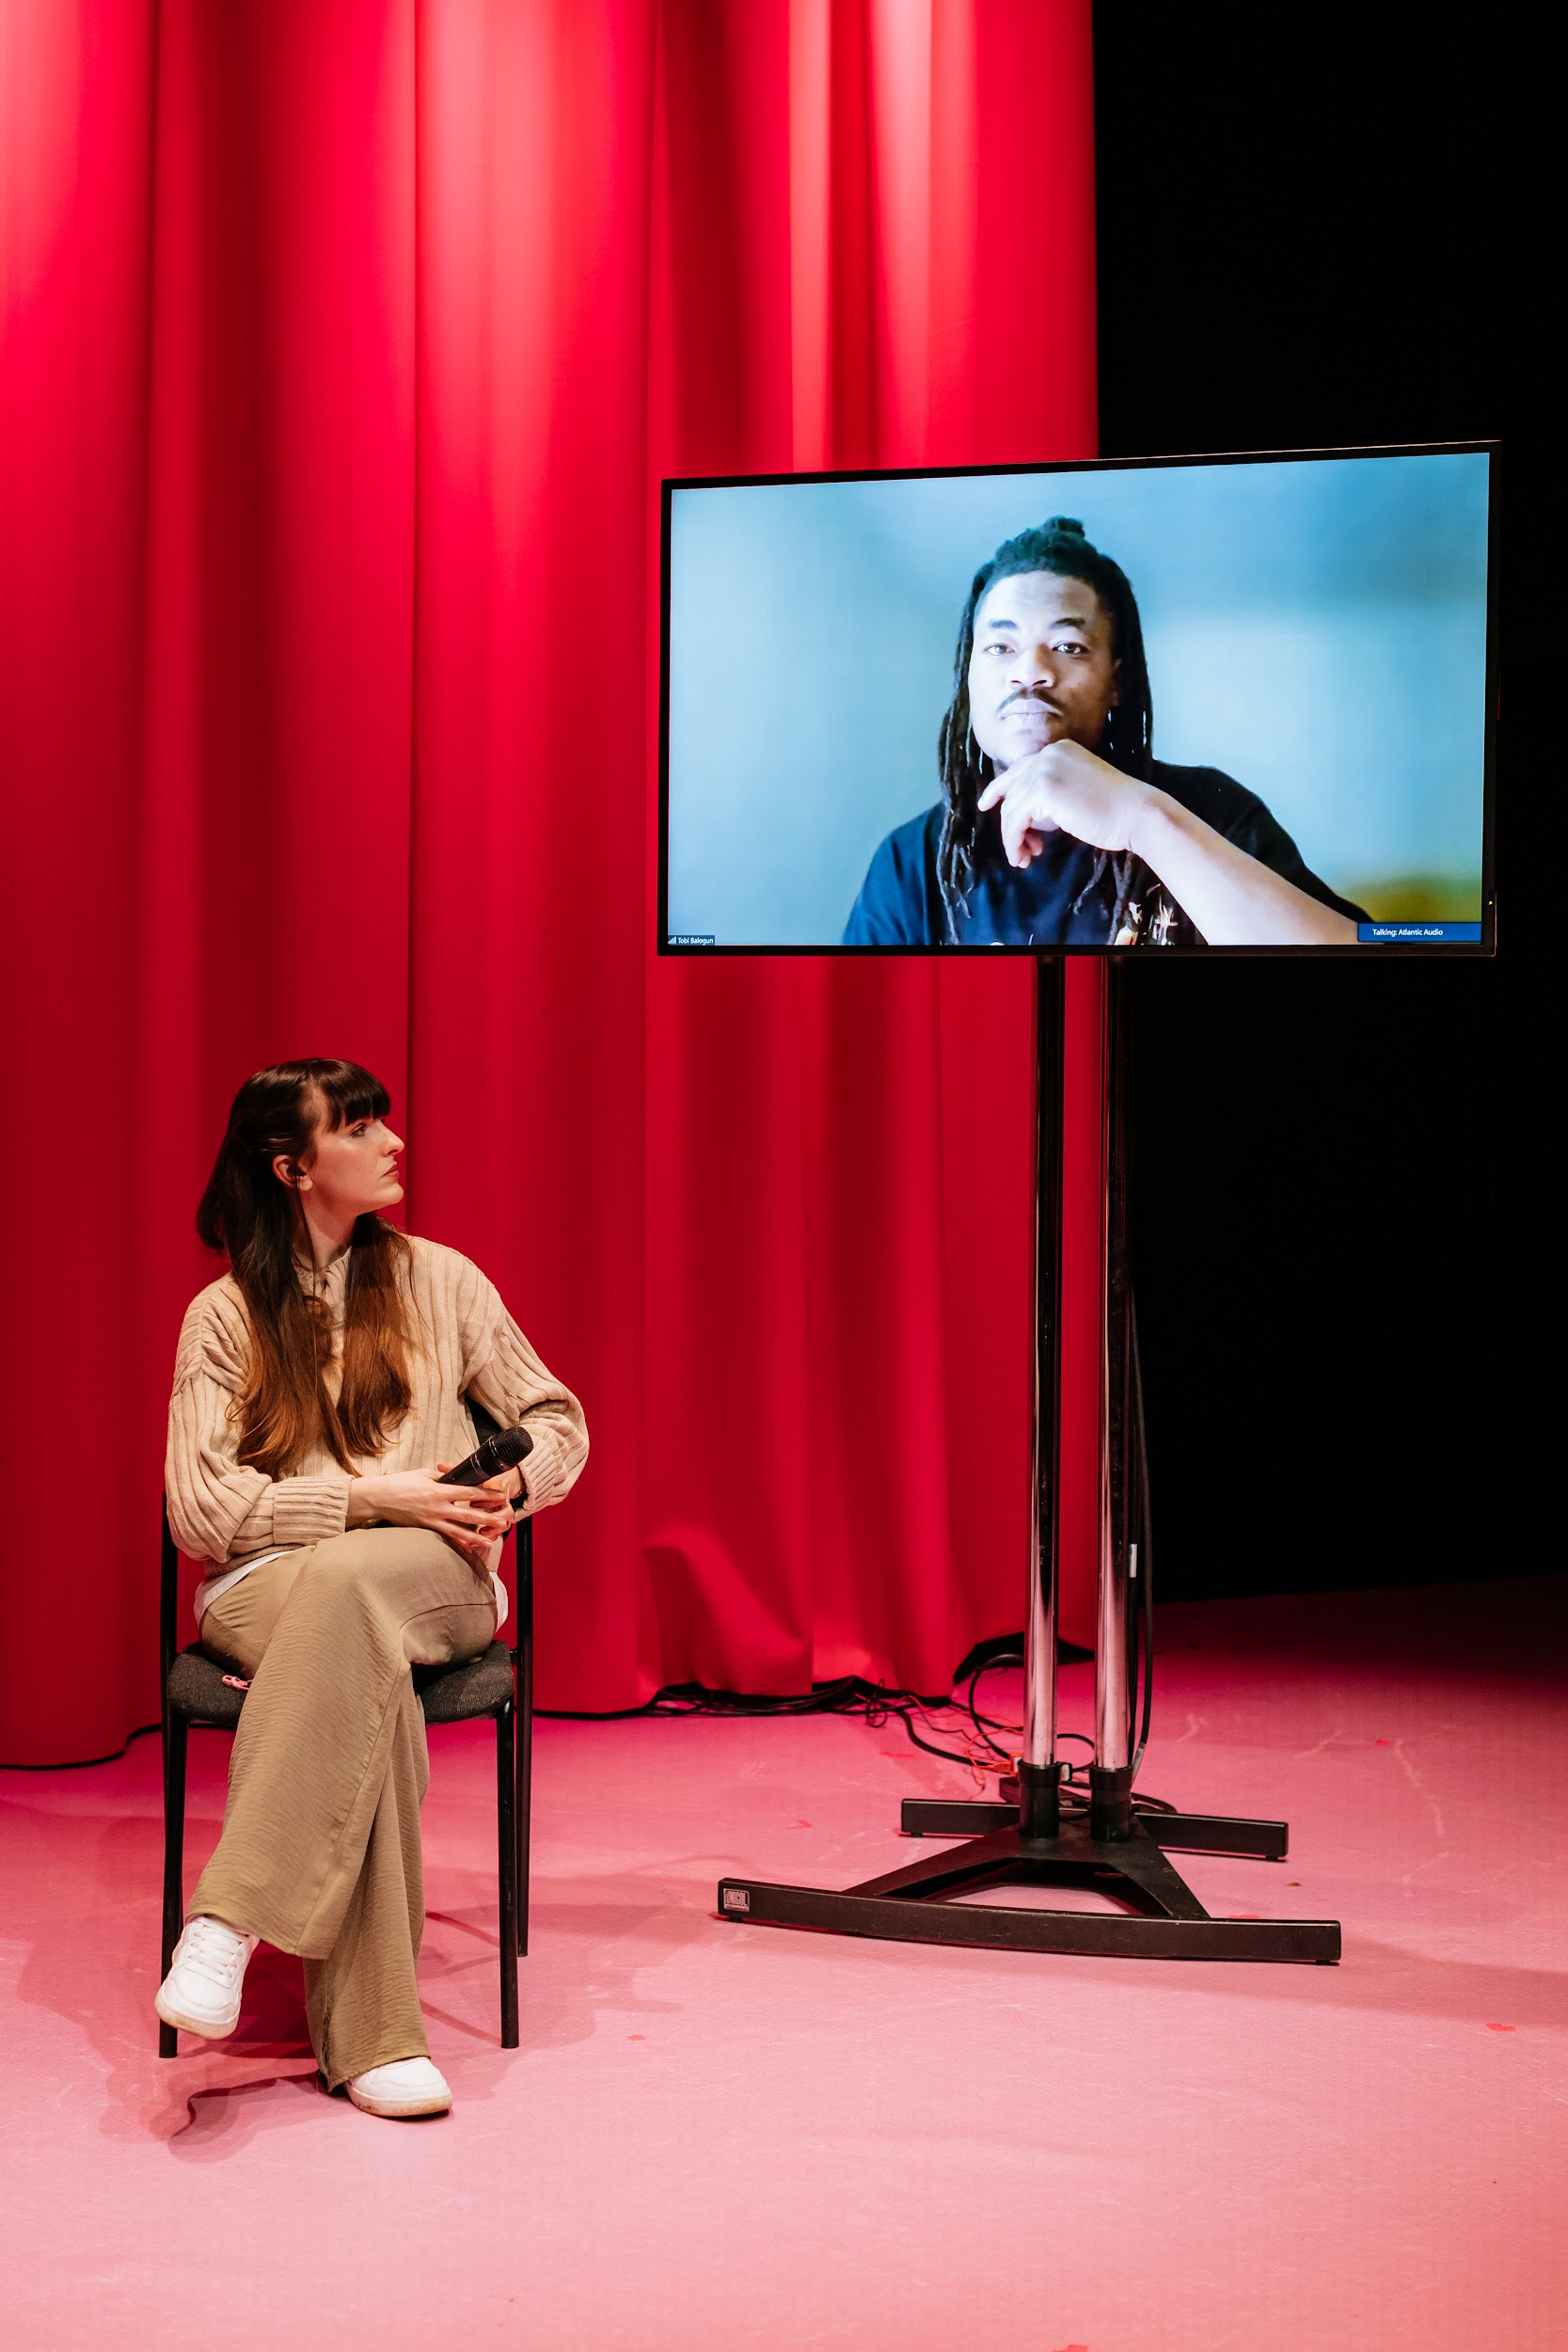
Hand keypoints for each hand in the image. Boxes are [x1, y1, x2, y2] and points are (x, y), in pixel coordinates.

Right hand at [348, 1463, 511, 1566]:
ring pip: (459, 1532)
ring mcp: (432, 1521)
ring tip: (490, 1542)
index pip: (470, 1494)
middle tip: (504, 1522)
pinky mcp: (425, 1529)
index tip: (500, 1497)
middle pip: (468, 1516)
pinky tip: (468, 1549)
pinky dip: (458, 1544)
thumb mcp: (424, 1474)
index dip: (487, 1496)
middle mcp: (438, 1508)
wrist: (380, 1497)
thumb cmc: (401, 1483)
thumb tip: (457, 1476)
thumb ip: (443, 1477)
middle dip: (488, 1520)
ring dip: (476, 1537)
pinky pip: (445, 1538)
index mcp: (440, 1491)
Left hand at [976, 739, 1153, 866]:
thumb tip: (1024, 814)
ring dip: (1014, 838)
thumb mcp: (1077, 790)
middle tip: (1022, 851)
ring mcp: (1043, 769)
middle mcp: (1047, 754)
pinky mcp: (1042, 790)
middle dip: (1013, 825)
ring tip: (1025, 858)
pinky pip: (1015, 821)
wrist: (1136, 813)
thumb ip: (1050, 792)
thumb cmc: (1114, 810)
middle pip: (1012, 792)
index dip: (998, 789)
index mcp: (1058, 750)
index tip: (986, 805)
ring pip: (1011, 809)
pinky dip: (1015, 841)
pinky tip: (1025, 855)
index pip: (1018, 770)